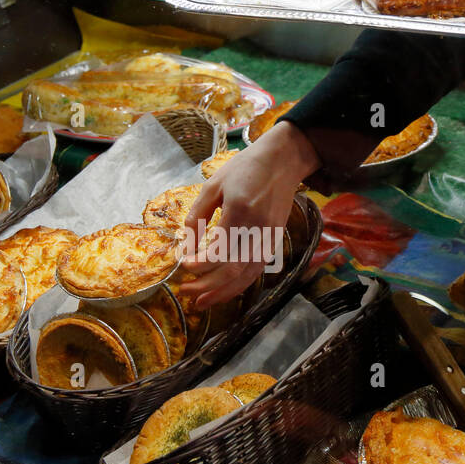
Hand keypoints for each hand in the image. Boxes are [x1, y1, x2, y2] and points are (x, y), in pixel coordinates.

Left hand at [179, 121, 319, 308]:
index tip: (183, 266)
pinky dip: (238, 285)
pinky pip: (256, 271)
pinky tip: (222, 290)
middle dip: (206, 286)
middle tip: (186, 291)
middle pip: (232, 270)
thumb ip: (197, 216)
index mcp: (240, 212)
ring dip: (222, 293)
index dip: (199, 264)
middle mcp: (257, 229)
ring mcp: (269, 238)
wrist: (282, 161)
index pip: (218, 251)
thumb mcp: (213, 185)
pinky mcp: (274, 241)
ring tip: (201, 301)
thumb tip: (185, 246)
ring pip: (246, 277)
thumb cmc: (244, 169)